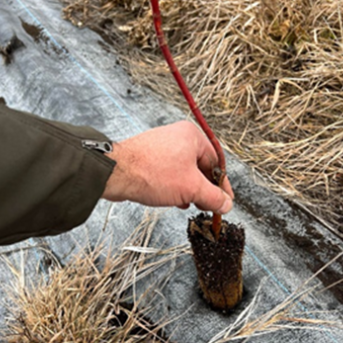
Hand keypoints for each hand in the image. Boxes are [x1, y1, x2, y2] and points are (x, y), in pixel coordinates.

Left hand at [103, 121, 233, 212]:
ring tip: (189, 204)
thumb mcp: (191, 188)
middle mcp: (178, 137)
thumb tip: (225, 204)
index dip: (223, 185)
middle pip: (201, 167)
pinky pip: (169, 174)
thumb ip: (213, 197)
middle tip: (208, 206)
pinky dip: (175, 187)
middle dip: (204, 189)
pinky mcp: (150, 158)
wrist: (116, 173)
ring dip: (189, 190)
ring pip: (185, 172)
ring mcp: (162, 147)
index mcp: (192, 136)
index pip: (217, 162)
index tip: (226, 201)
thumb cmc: (151, 172)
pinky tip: (174, 200)